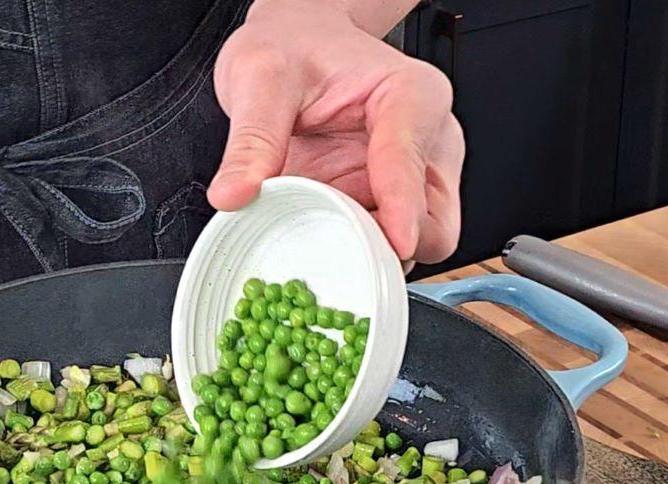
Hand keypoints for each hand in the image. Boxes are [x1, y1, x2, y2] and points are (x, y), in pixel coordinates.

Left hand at [208, 0, 463, 264]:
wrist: (294, 44)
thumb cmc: (294, 47)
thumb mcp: (261, 78)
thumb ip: (252, 140)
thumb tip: (233, 195)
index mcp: (412, 96)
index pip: (412, 163)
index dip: (404, 208)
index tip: (395, 241)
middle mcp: (425, 143)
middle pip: (434, 224)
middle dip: (390, 245)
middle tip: (331, 247)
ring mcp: (409, 181)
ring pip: (413, 245)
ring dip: (368, 254)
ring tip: (315, 238)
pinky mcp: (384, 205)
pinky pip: (381, 246)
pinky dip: (353, 253)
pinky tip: (317, 239)